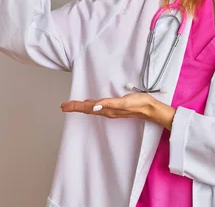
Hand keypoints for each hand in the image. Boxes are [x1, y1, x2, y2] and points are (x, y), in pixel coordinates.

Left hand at [61, 93, 176, 130]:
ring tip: (73, 105)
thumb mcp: (123, 102)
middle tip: (63, 106)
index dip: (75, 107)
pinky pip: (99, 106)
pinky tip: (91, 103)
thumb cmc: (138, 103)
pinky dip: (92, 104)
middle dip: (75, 107)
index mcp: (107, 110)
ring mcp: (111, 110)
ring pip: (92, 108)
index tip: (64, 106)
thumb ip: (108, 104)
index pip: (87, 108)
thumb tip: (94, 106)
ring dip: (81, 106)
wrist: (150, 109)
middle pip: (87, 109)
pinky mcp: (115, 107)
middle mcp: (107, 111)